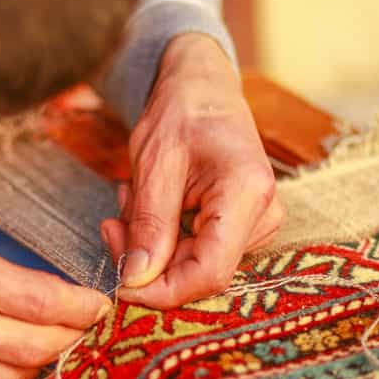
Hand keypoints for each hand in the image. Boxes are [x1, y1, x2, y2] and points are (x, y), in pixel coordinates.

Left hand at [101, 33, 283, 307]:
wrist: (203, 88)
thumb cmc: (180, 113)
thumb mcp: (153, 164)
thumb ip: (148, 225)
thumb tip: (136, 280)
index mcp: (247, 193)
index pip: (208, 273)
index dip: (160, 289)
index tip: (118, 280)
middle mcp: (264, 214)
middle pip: (199, 272)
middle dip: (147, 258)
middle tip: (113, 220)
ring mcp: (259, 223)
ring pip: (193, 265)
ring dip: (151, 244)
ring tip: (134, 198)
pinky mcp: (245, 227)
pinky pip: (197, 253)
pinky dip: (164, 237)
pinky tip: (152, 203)